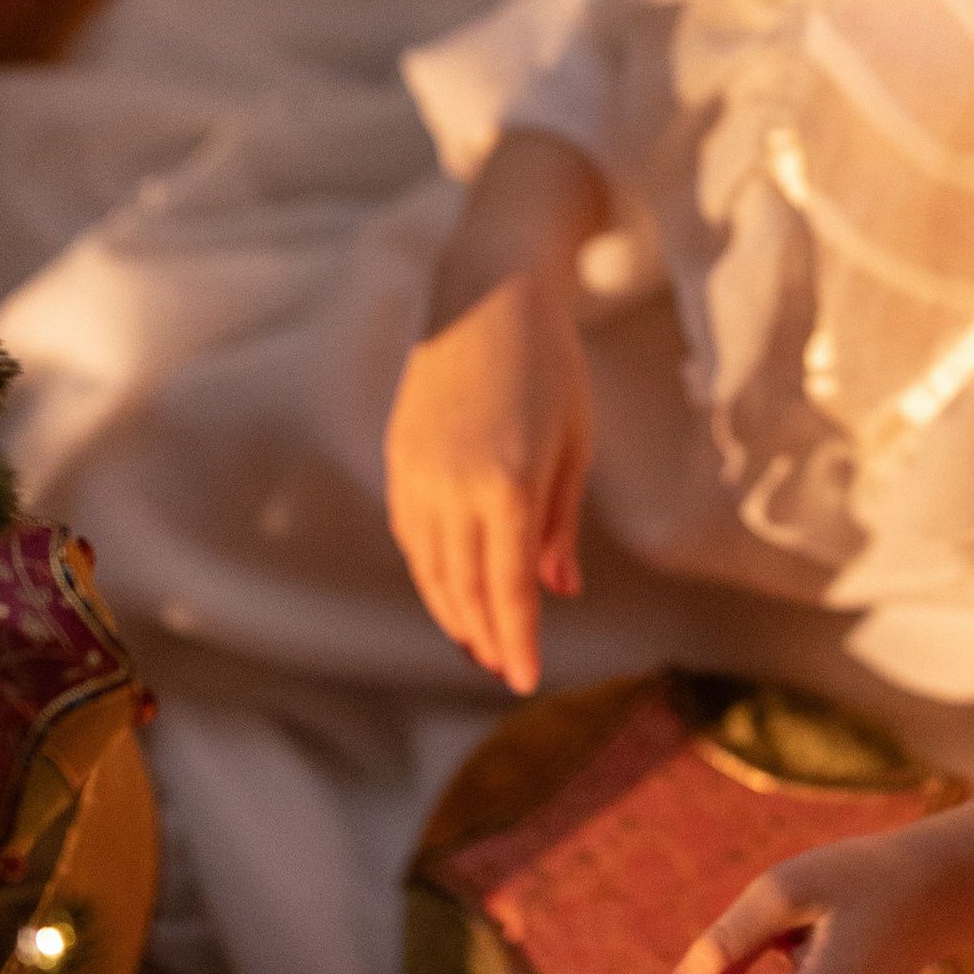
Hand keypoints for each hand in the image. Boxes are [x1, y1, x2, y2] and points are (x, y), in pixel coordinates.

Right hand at [384, 263, 591, 694]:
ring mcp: (418, 473)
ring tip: (474, 641)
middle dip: (484, 636)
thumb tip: (557, 590)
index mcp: (506, 486)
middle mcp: (452, 488)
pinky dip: (428, 569)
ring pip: (428, 567)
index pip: (507, 589)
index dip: (516, 640)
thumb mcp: (574, 443)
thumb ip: (560, 524)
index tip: (525, 679)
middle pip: (463, 588)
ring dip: (451, 610)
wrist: (488, 295)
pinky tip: (447, 585)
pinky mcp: (399, 457)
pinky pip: (410, 533)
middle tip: (503, 668)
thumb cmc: (549, 364)